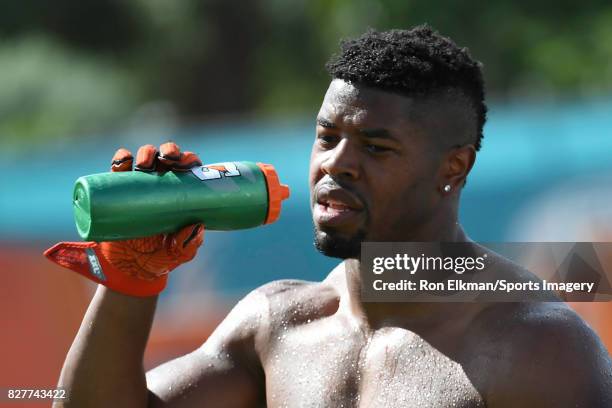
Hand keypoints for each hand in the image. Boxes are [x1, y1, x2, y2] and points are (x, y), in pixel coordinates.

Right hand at [44, 142, 204, 295]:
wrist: (129, 268)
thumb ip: (189, 244)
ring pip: (145, 157)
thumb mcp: (179, 254)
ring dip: (146, 152)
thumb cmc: (160, 257)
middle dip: (169, 150)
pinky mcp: (118, 189)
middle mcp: (163, 183)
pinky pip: (118, 168)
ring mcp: (140, 184)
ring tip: (144, 164)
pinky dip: (120, 159)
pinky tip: (123, 162)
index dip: (189, 160)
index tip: (186, 165)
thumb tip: (197, 225)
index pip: (189, 168)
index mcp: (182, 193)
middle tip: (167, 159)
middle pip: (168, 157)